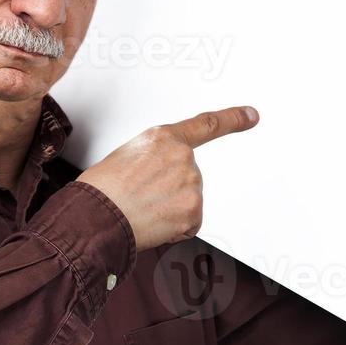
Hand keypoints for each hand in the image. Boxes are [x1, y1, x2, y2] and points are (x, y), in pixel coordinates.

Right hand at [77, 106, 259, 250]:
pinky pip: (189, 224)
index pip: (207, 125)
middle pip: (189, 177)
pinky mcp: (193, 211)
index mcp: (163, 138)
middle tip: (141, 196)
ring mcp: (191, 184)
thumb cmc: (101, 189)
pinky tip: (153, 223)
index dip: (233, 119)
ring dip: (170, 210)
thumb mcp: (126, 157)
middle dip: (170, 190)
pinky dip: (174, 229)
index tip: (251, 116)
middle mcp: (182, 157)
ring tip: (142, 209)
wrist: (94, 216)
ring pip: (188, 201)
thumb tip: (161, 173)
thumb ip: (156, 158)